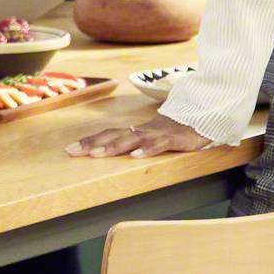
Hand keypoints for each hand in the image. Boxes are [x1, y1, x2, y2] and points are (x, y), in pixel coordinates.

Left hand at [68, 113, 215, 158]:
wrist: (204, 117)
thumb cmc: (175, 131)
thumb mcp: (151, 138)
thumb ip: (134, 143)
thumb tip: (111, 152)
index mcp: (136, 131)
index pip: (108, 134)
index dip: (89, 140)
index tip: (69, 149)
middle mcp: (143, 131)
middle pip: (114, 135)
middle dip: (92, 144)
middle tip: (73, 152)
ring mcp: (158, 134)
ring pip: (132, 139)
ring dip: (113, 146)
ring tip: (96, 154)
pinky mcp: (174, 138)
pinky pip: (158, 144)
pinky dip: (146, 150)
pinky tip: (135, 157)